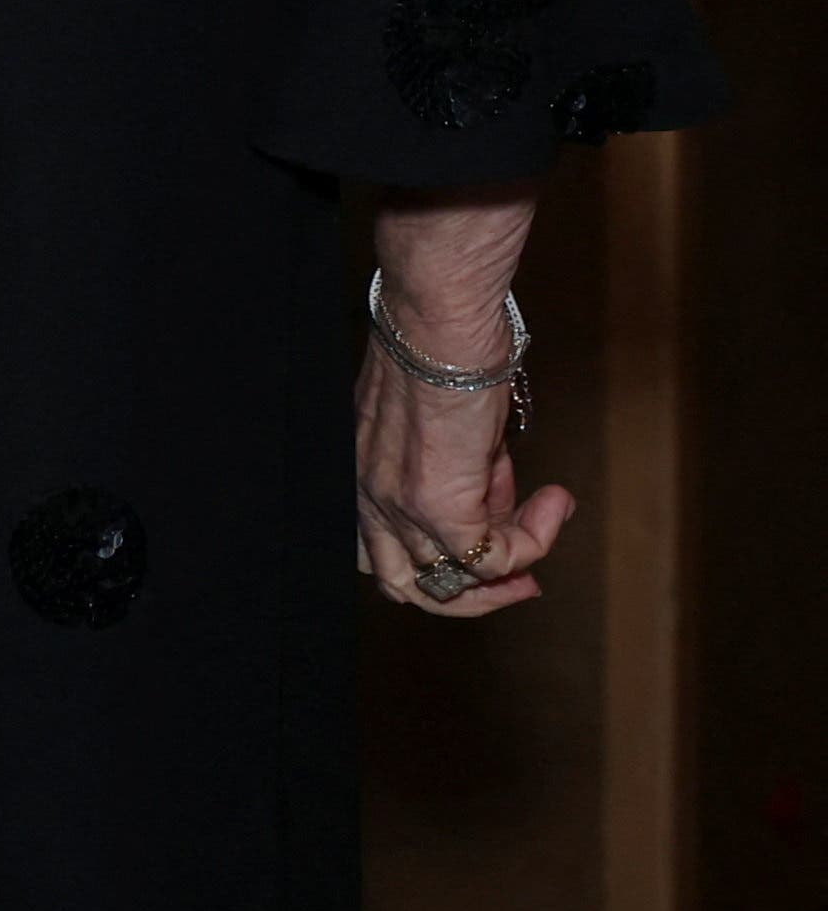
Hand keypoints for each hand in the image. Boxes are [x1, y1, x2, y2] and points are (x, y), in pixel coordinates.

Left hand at [357, 188, 567, 617]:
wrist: (439, 318)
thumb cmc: (442, 350)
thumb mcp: (442, 422)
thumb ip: (460, 466)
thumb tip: (494, 494)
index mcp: (354, 473)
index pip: (378, 548)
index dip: (436, 562)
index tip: (493, 545)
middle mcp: (362, 495)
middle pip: (402, 584)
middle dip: (466, 592)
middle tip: (521, 579)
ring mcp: (396, 506)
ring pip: (442, 587)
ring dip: (498, 581)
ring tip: (538, 547)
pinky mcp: (438, 508)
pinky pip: (495, 557)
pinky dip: (534, 541)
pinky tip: (556, 501)